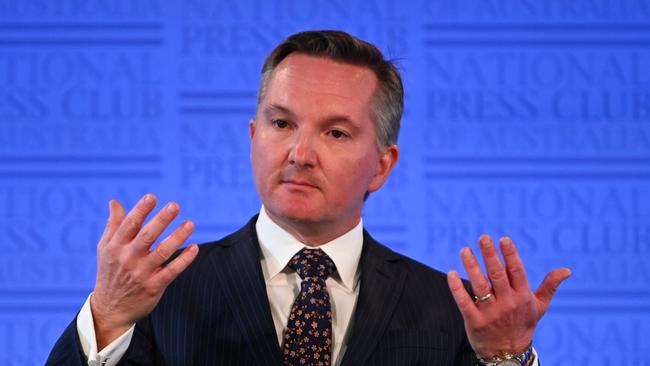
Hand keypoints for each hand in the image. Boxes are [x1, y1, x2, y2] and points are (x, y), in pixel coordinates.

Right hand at [90, 194, 198, 349]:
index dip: (141, 210)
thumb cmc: (110, 272)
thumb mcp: (105, 249)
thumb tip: (114, 202)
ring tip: (190, 224)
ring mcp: (141, 273)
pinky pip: (172, 271)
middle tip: (175, 205)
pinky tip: (194, 247)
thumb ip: (113, 225)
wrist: (110, 310)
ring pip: (163, 252)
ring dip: (178, 237)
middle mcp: (128, 259)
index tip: (152, 197)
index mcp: (115, 247)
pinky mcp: (154, 286)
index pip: (129, 225)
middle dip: (161, 220)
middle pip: (147, 236)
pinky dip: (185, 259)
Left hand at [446, 235, 570, 357]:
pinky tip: (451, 273)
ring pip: (479, 286)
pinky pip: (464, 302)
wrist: (508, 354)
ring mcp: (490, 313)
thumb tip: (567, 270)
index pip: (516, 272)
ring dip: (471, 267)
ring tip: (465, 250)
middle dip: (490, 255)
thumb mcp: (539, 306)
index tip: (504, 239)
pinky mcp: (475, 321)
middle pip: (497, 275)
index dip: (510, 255)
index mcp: (522, 297)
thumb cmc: (523, 324)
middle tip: (483, 238)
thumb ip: (550, 286)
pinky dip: (457, 288)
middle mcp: (507, 303)